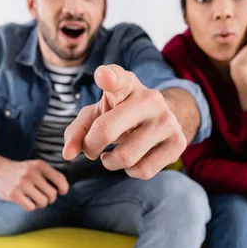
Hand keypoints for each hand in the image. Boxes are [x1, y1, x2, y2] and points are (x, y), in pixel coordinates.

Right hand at [0, 158, 68, 210]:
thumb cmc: (21, 171)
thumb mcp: (35, 166)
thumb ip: (49, 174)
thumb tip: (64, 189)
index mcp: (39, 165)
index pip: (59, 179)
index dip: (64, 188)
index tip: (62, 192)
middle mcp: (32, 173)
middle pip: (52, 194)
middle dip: (50, 198)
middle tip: (44, 197)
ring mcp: (22, 184)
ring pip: (43, 202)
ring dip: (41, 204)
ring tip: (36, 199)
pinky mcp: (14, 194)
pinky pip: (31, 207)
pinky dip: (31, 207)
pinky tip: (27, 201)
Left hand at [63, 64, 185, 179]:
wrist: (160, 119)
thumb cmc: (120, 115)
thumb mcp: (96, 115)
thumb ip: (77, 131)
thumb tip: (68, 154)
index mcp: (125, 84)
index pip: (117, 77)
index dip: (108, 77)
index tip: (102, 76)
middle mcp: (149, 98)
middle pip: (107, 130)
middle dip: (90, 146)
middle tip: (91, 149)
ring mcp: (167, 120)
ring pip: (125, 157)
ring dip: (110, 162)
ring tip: (112, 155)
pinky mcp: (178, 142)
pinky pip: (143, 170)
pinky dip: (130, 171)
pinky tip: (133, 160)